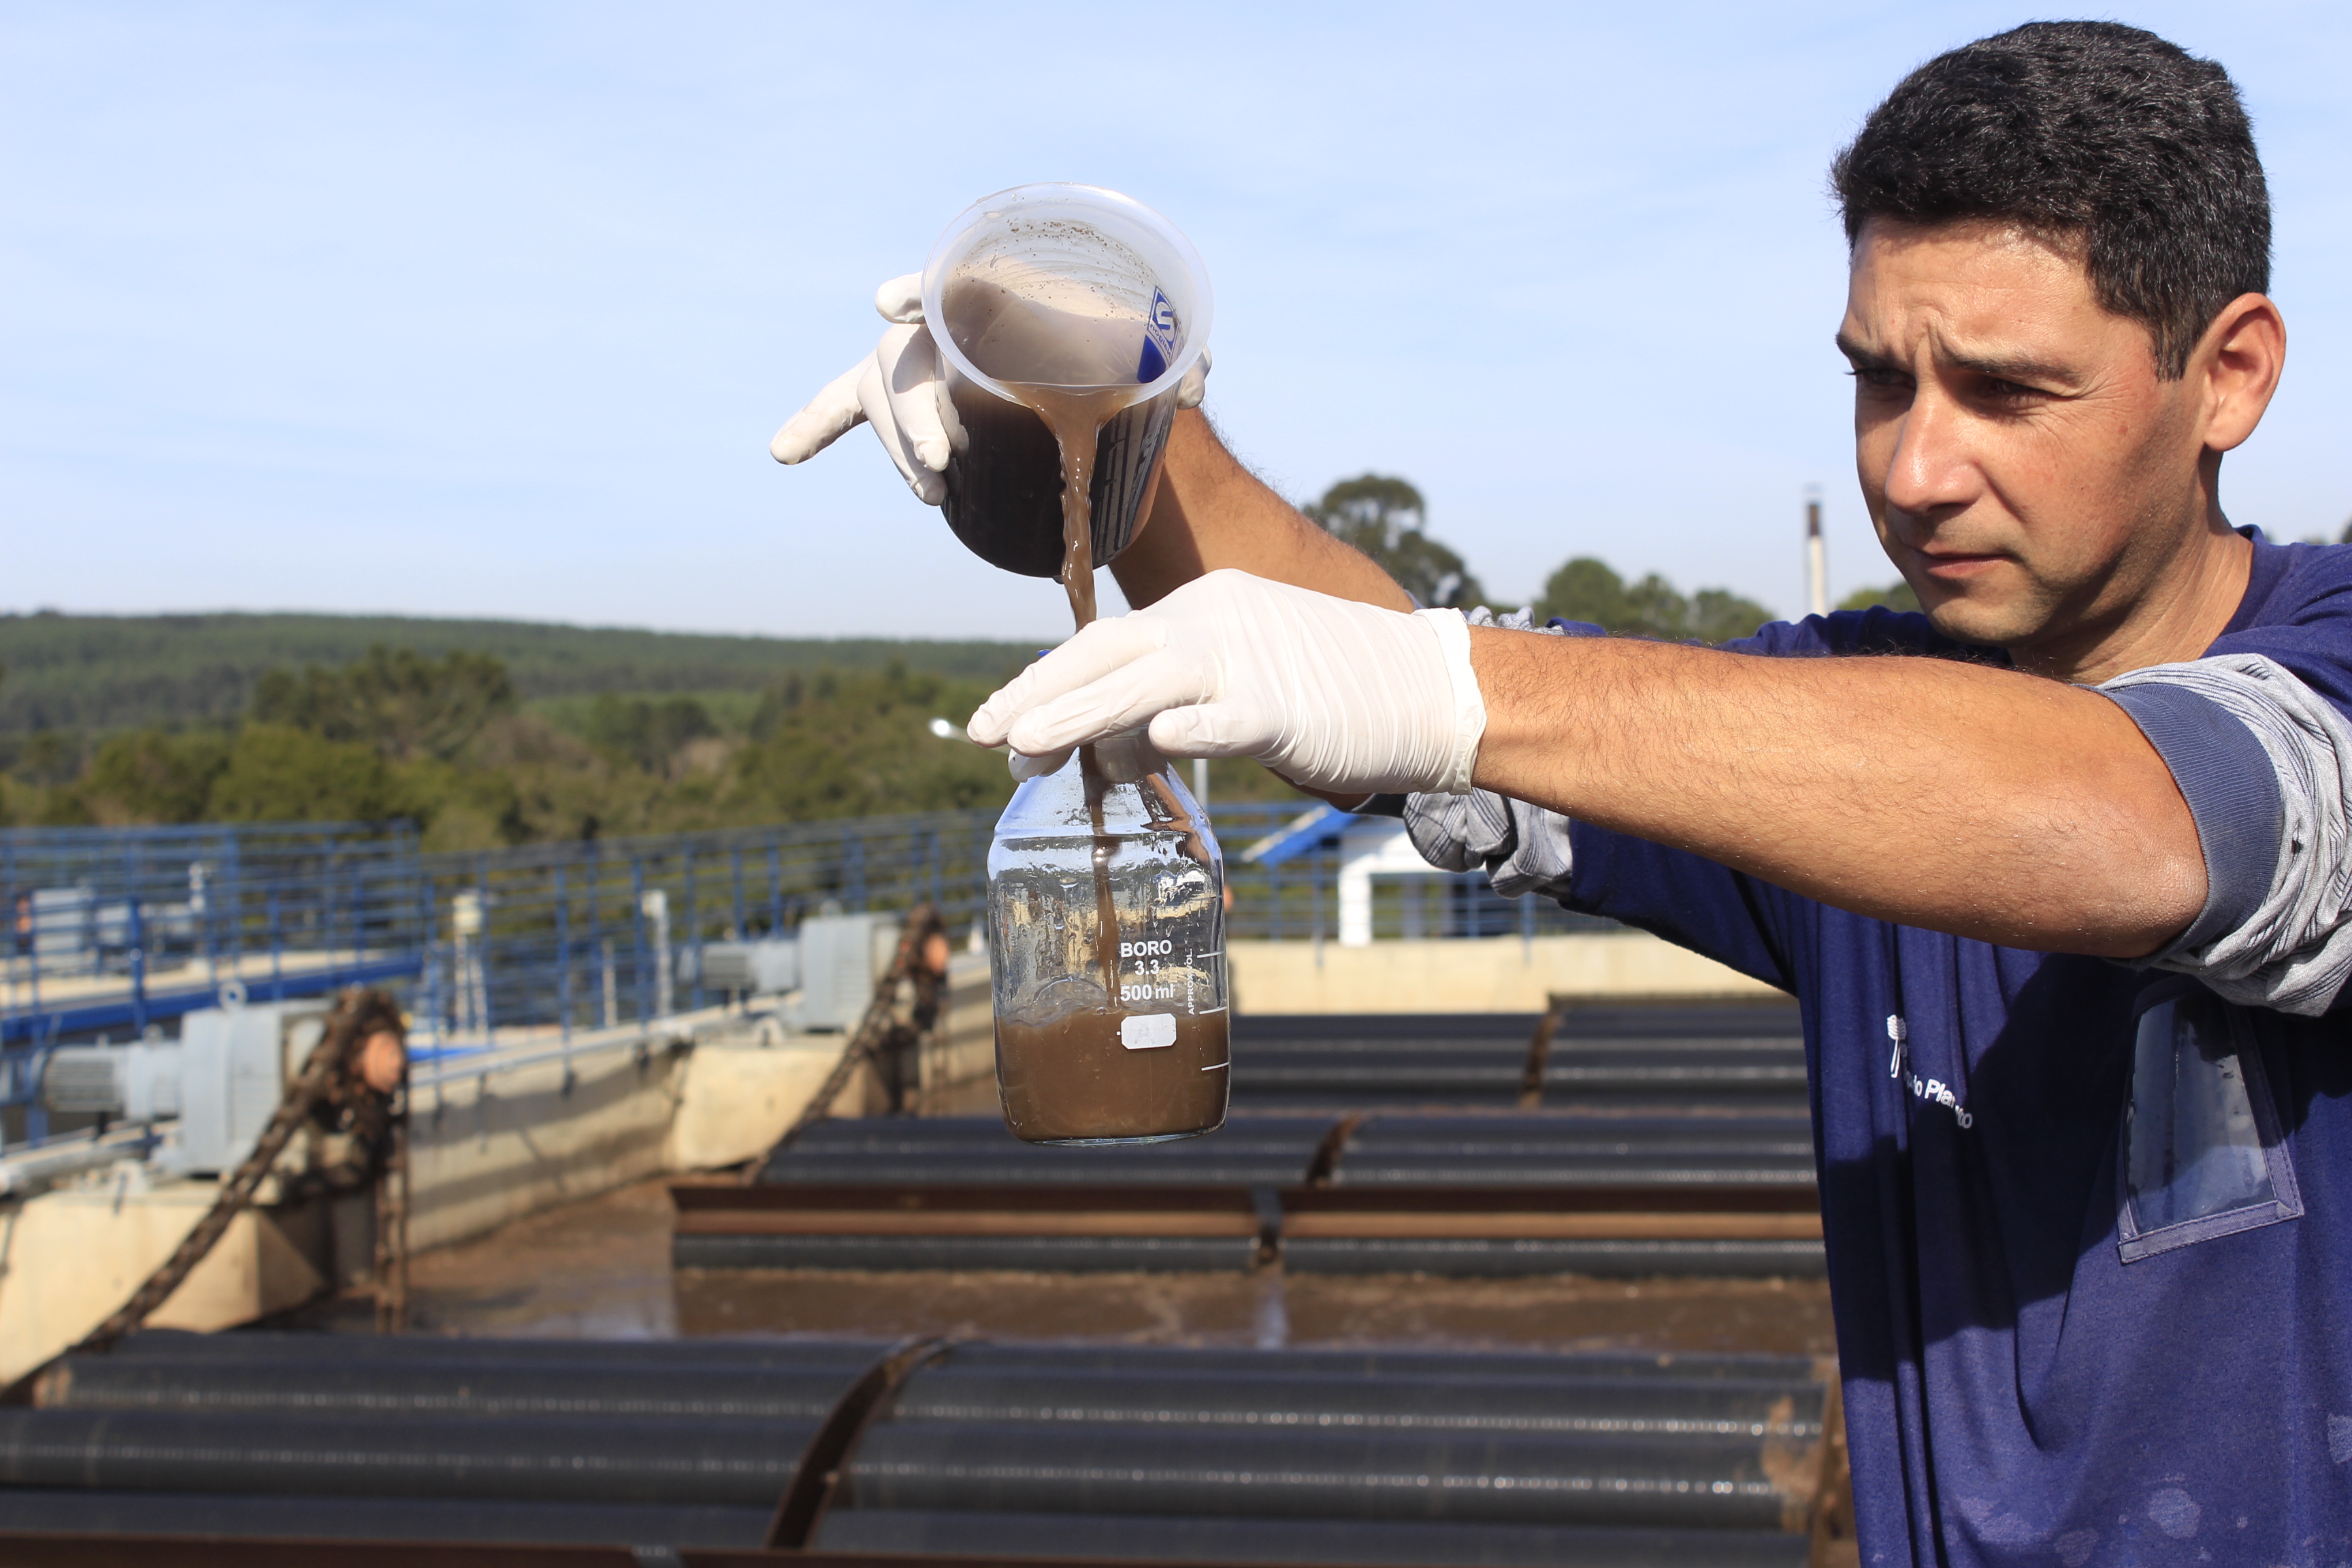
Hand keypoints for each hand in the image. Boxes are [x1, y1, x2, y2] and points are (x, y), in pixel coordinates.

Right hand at [770, 273, 1211, 503]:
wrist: (1081, 373)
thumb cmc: (1110, 355)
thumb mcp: (1143, 354)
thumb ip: (1168, 357)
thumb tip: (1199, 378)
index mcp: (995, 292)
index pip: (942, 283)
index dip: (914, 291)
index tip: (889, 307)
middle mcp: (944, 323)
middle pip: (906, 363)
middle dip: (914, 412)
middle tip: (941, 458)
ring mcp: (914, 361)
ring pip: (884, 400)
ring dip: (901, 445)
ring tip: (933, 486)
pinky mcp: (899, 401)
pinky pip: (843, 408)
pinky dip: (813, 425)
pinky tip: (782, 452)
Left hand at [965, 570, 1485, 795]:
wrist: (1429, 687)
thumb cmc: (1335, 693)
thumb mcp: (1242, 687)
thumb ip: (1175, 712)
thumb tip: (1112, 753)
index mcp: (1202, 609)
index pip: (1104, 644)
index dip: (1044, 681)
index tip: (997, 719)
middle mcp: (1214, 621)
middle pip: (1107, 652)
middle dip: (1038, 692)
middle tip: (981, 734)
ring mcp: (1250, 661)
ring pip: (1148, 679)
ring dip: (1080, 712)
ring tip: (1025, 744)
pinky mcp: (1286, 707)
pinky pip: (1228, 716)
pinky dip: (1189, 728)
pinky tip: (1153, 744)